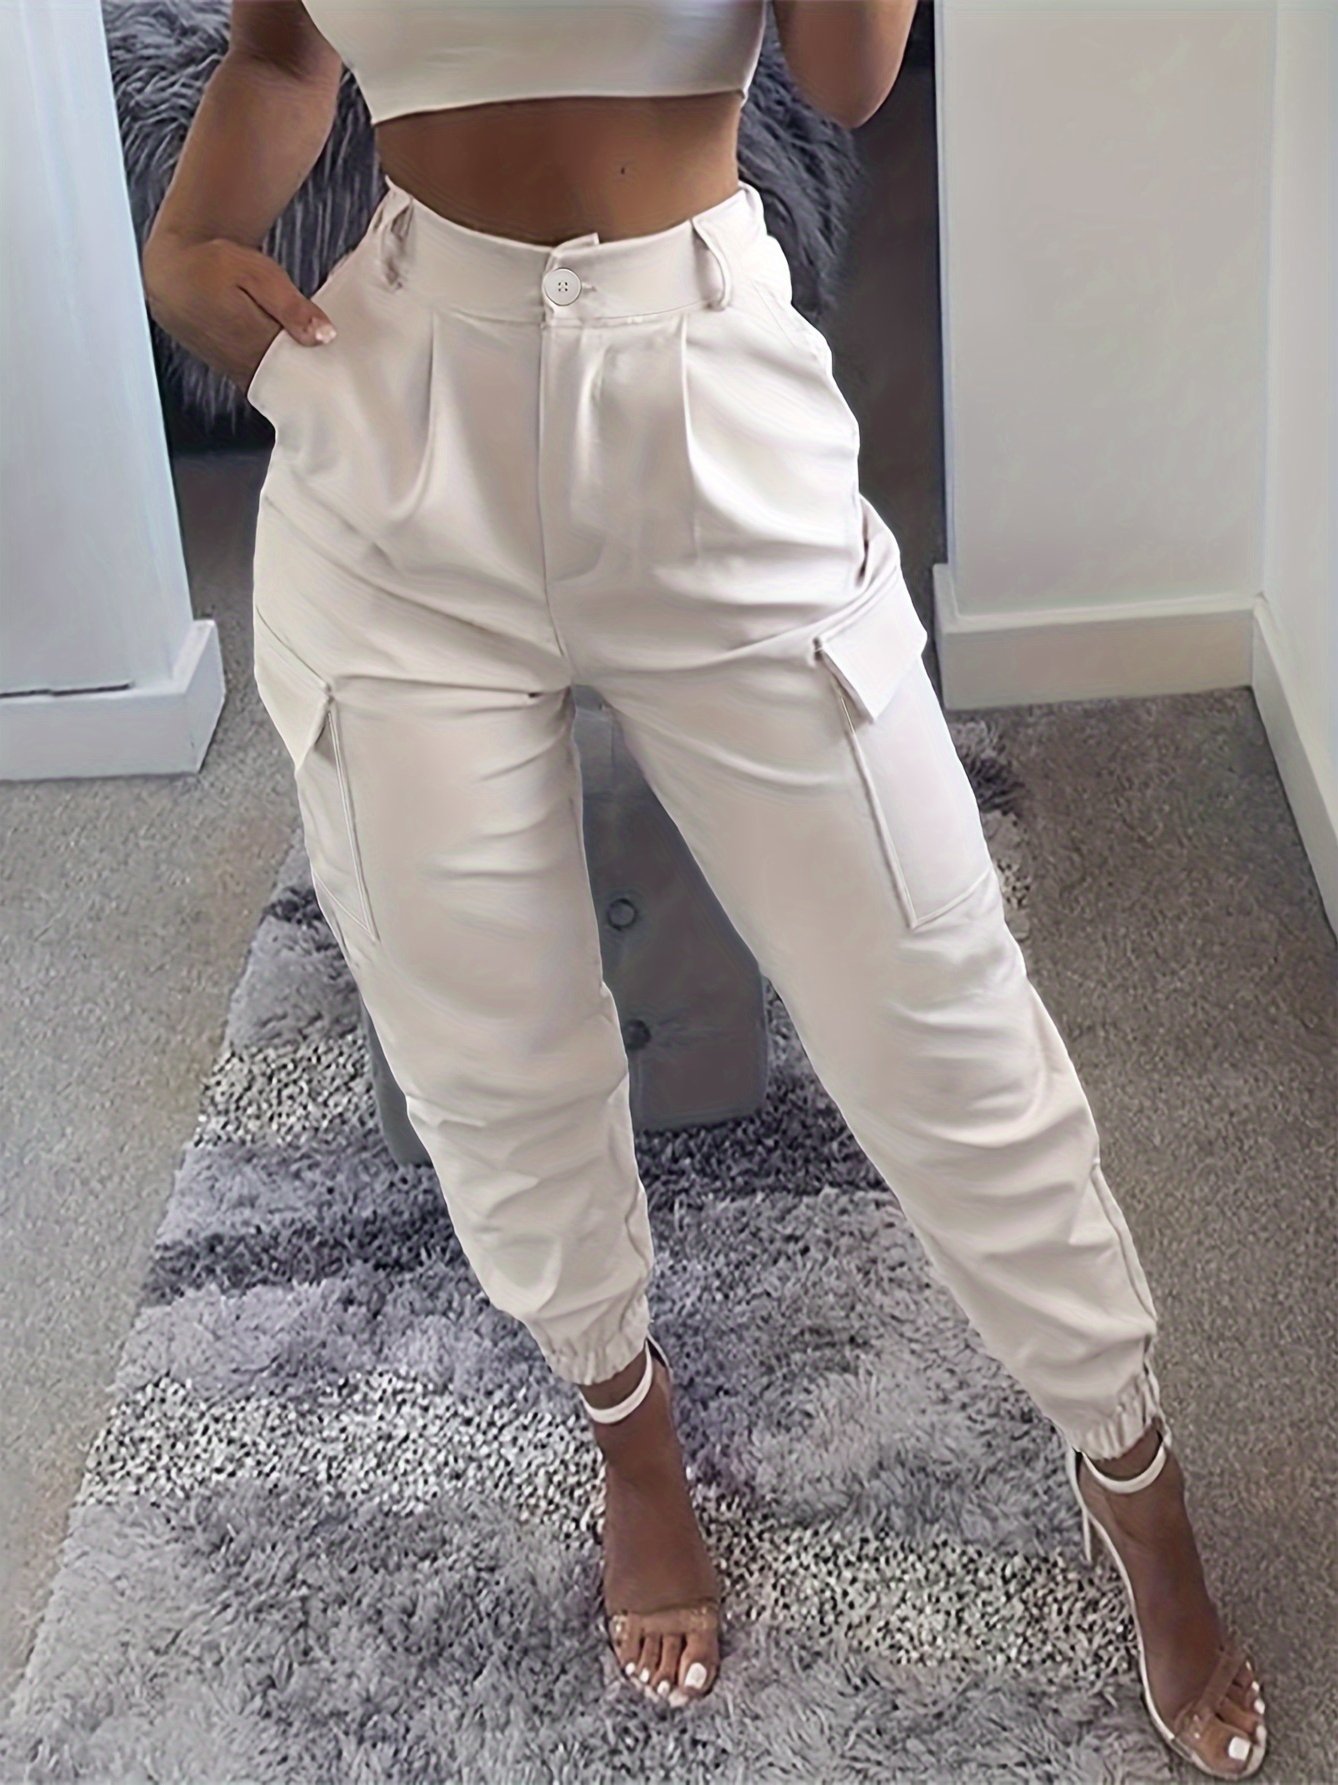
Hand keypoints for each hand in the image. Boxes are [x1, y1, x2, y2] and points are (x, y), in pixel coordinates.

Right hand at [141, 230, 336, 397]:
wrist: (173, 274)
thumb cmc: (213, 266)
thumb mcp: (258, 274)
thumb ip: (292, 306)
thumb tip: (324, 335)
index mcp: (256, 345)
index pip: (305, 373)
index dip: (330, 372)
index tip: (351, 371)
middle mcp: (247, 366)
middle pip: (296, 384)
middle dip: (321, 377)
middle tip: (346, 370)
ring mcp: (240, 373)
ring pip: (282, 386)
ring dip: (303, 377)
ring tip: (325, 363)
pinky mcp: (237, 373)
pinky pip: (269, 383)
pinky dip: (286, 375)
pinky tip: (300, 362)